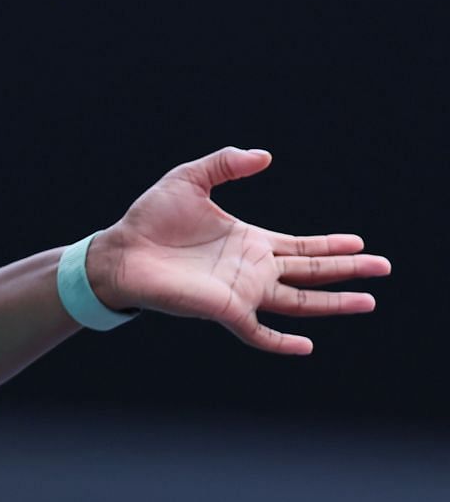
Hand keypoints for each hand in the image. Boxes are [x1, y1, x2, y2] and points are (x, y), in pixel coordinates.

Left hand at [88, 146, 390, 354]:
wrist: (118, 251)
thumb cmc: (149, 219)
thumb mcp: (189, 179)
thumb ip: (225, 163)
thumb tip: (265, 156)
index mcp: (248, 241)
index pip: (300, 245)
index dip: (331, 244)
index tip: (360, 242)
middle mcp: (251, 269)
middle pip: (311, 272)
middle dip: (348, 270)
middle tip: (383, 268)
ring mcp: (241, 291)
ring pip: (299, 302)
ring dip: (334, 303)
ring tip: (369, 300)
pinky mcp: (224, 309)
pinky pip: (259, 332)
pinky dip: (282, 341)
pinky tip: (306, 345)